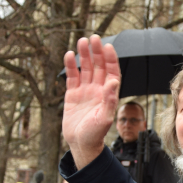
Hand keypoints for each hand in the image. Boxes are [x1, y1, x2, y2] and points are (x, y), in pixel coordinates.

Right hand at [62, 35, 121, 168]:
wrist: (81, 144)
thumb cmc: (95, 134)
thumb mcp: (105, 117)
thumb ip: (110, 99)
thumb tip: (114, 81)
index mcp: (108, 94)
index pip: (111, 72)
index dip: (111, 59)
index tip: (108, 46)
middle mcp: (98, 90)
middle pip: (98, 66)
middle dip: (97, 52)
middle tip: (94, 37)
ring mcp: (85, 91)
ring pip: (85, 69)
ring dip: (84, 55)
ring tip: (81, 41)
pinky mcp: (72, 95)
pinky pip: (72, 77)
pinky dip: (70, 66)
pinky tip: (68, 55)